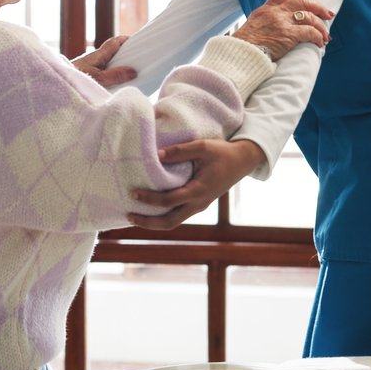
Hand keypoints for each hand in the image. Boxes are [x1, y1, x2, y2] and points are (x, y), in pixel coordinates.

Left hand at [71, 34, 137, 87]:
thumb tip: (134, 71)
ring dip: (117, 65)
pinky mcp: (85, 76)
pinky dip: (110, 74)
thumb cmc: (74, 79)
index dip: (126, 40)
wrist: (53, 86)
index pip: (114, 42)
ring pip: (106, 63)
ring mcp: (88, 67)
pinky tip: (115, 84)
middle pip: (112, 52)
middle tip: (139, 59)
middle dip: (124, 53)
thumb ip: (115, 75)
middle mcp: (93, 59)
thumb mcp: (98, 78)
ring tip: (131, 73)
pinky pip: (101, 72)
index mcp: (97, 55)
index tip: (138, 41)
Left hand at [127, 139, 267, 229]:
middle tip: (128, 216)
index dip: (149, 199)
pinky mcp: (198, 204)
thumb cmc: (223, 152)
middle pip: (169, 222)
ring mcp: (199, 206)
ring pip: (174, 222)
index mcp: (199, 190)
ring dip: (154, 222)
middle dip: (148, 223)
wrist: (243, 161)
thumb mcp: (202, 146)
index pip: (169, 200)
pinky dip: (163, 215)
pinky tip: (150, 209)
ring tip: (134, 216)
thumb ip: (180, 151)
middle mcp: (198, 203)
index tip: (133, 192)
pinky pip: (178, 215)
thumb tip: (156, 154)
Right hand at [232, 0, 333, 60]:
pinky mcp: (288, 35)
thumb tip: (274, 26)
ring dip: (321, 26)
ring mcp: (282, 22)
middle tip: (328, 13)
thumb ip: (265, 21)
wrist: (239, 54)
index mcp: (265, 9)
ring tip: (326, 35)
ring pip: (309, 17)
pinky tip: (320, 43)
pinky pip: (310, 32)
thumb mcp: (252, 26)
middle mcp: (275, 12)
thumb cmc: (244, 45)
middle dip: (318, 6)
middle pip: (302, 1)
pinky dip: (318, 37)